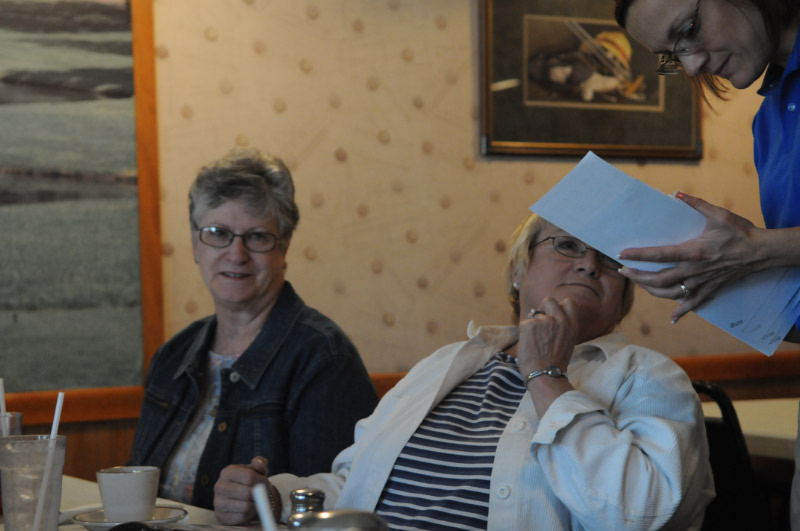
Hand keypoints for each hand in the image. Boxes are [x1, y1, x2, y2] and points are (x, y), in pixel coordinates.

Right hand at [214, 456, 270, 524]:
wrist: (241, 499)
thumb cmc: (250, 482)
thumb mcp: (256, 470)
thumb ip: (259, 463)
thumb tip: (258, 462)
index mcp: (227, 472)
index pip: (249, 476)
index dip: (262, 481)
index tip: (267, 484)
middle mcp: (219, 486)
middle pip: (247, 493)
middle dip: (261, 495)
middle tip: (265, 495)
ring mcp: (218, 502)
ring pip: (246, 507)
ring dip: (256, 506)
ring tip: (258, 502)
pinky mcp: (221, 516)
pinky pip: (242, 517)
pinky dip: (250, 515)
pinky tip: (250, 509)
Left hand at [517, 297, 578, 377]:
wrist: (545, 375)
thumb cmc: (554, 365)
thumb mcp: (566, 343)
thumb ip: (561, 329)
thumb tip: (547, 318)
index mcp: (571, 326)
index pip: (569, 303)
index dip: (559, 306)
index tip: (554, 315)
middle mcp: (560, 320)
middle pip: (549, 301)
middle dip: (542, 308)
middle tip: (538, 323)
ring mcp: (545, 321)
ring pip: (533, 315)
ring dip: (532, 325)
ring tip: (534, 342)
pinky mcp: (530, 324)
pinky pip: (524, 323)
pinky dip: (524, 333)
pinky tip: (528, 345)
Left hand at [618, 192, 761, 322]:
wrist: (762, 252)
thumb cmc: (740, 232)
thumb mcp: (719, 214)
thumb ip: (696, 204)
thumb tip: (675, 194)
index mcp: (694, 251)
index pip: (660, 254)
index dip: (639, 255)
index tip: (622, 254)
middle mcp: (695, 270)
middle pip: (659, 279)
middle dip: (638, 277)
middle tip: (623, 272)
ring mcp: (702, 282)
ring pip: (671, 294)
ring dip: (651, 291)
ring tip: (639, 284)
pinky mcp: (710, 289)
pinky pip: (693, 304)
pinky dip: (681, 312)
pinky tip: (672, 318)